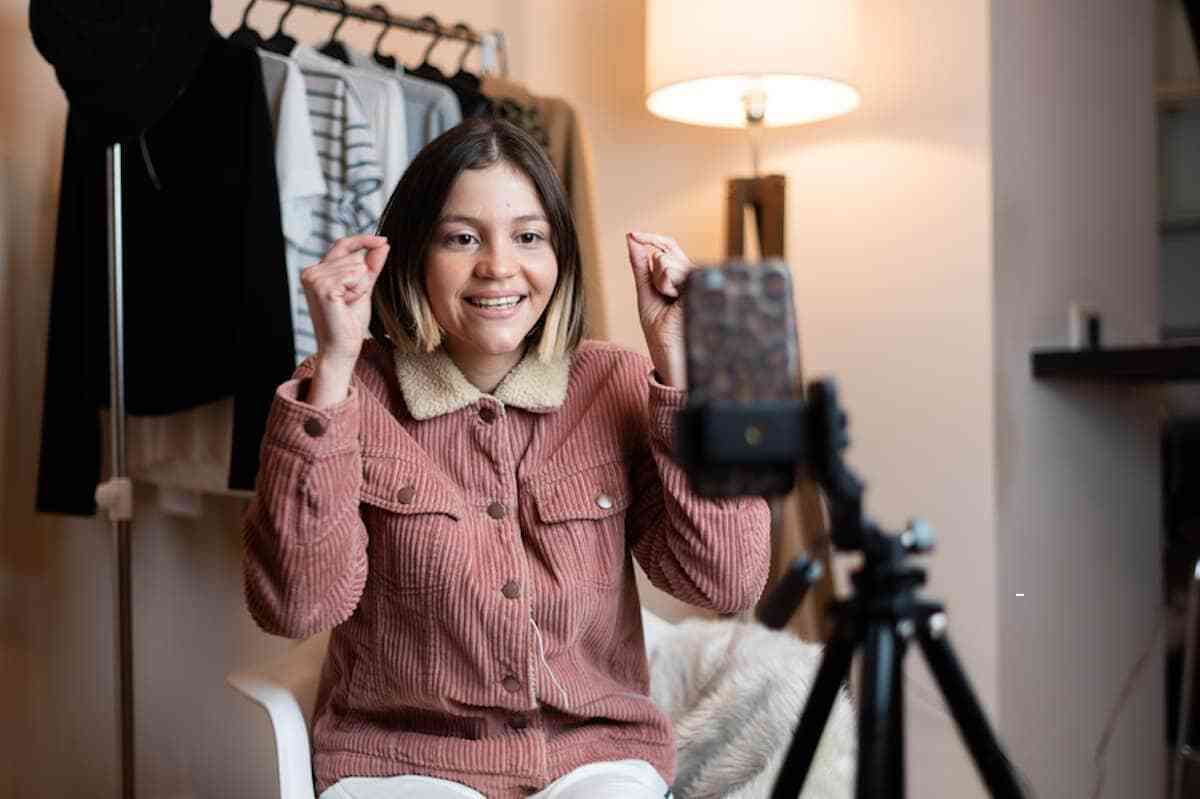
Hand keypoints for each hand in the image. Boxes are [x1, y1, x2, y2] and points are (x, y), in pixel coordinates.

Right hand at [301, 234, 389, 368]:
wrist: (342, 348)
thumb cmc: (350, 322)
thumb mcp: (363, 288)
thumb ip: (371, 266)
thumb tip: (383, 243)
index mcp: (317, 271)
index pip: (342, 244)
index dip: (363, 240)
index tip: (384, 240)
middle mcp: (311, 272)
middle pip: (353, 257)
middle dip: (363, 278)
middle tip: (351, 301)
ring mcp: (314, 279)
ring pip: (356, 266)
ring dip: (360, 287)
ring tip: (347, 304)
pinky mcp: (323, 288)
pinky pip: (355, 275)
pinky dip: (358, 290)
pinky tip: (346, 305)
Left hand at [626, 231, 693, 387]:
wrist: (672, 358)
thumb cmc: (661, 334)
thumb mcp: (646, 295)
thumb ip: (641, 267)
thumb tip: (632, 237)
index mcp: (685, 276)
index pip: (669, 247)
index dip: (651, 238)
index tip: (632, 233)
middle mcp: (696, 275)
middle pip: (664, 253)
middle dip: (654, 274)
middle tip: (665, 299)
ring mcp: (702, 278)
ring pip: (666, 259)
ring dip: (659, 281)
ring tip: (672, 302)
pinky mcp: (703, 283)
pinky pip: (673, 269)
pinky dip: (666, 283)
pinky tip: (676, 299)